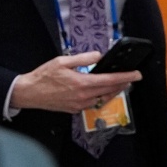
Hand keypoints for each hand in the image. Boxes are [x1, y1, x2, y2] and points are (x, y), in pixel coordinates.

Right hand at [8, 52, 141, 113]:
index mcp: (82, 83)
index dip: (126, 77)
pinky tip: (102, 91)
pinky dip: (101, 97)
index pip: (110, 80)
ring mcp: (80, 105)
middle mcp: (84, 96)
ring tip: (120, 83)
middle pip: (110, 90)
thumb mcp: (62, 61)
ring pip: (103, 99)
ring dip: (113, 91)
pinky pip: (93, 104)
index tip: (137, 74)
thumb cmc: (43, 76)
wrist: (29, 93)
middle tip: (132, 78)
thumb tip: (98, 56)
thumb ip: (83, 58)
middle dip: (123, 84)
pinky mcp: (75, 110)